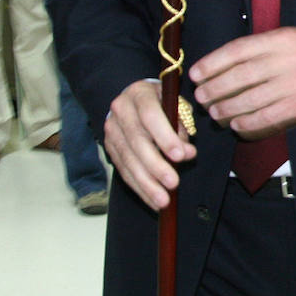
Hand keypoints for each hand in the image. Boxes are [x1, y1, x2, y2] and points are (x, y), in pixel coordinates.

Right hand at [103, 78, 197, 210]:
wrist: (132, 98)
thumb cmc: (162, 101)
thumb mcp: (175, 103)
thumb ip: (182, 124)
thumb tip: (186, 152)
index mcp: (139, 94)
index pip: (150, 115)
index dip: (165, 137)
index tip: (181, 155)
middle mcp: (121, 111)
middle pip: (137, 142)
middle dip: (156, 166)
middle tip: (173, 183)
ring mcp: (112, 131)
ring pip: (128, 160)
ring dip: (146, 184)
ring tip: (163, 201)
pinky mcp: (109, 148)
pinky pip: (123, 171)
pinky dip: (139, 188)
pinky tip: (152, 200)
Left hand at [190, 27, 295, 138]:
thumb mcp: (284, 39)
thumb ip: (255, 50)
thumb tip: (217, 68)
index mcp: (279, 40)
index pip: (238, 51)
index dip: (212, 63)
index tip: (195, 74)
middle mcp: (285, 61)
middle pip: (241, 76)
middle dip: (215, 88)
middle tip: (200, 97)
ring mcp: (293, 85)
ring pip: (251, 99)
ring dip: (227, 108)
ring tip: (214, 112)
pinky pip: (267, 117)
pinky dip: (247, 123)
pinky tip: (235, 125)